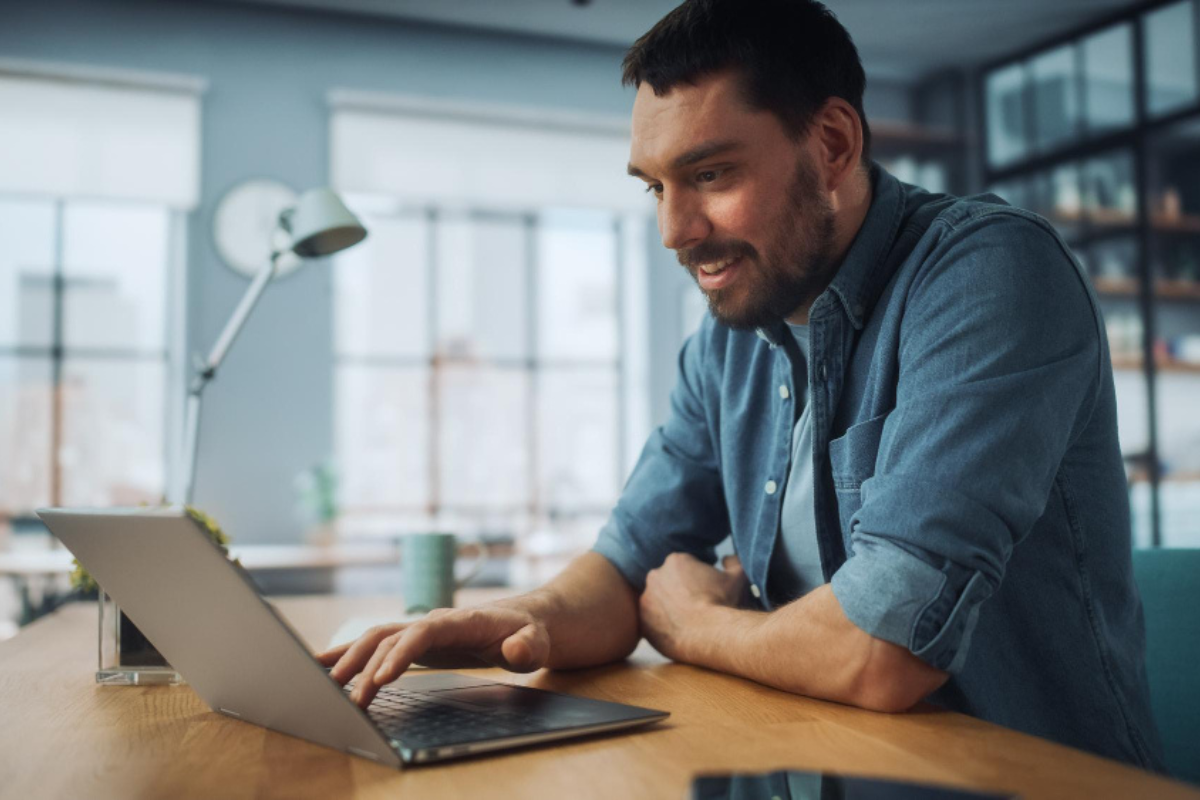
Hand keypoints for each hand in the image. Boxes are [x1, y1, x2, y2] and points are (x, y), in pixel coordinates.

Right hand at [314, 605, 549, 707]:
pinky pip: (377, 644)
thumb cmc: (531, 633)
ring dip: (350, 660)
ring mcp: (421, 630)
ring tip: (324, 684)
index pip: (423, 632)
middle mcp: (434, 621)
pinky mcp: (414, 641)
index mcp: (460, 620)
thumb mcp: (538, 643)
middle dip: (366, 664)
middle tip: (347, 697)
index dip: (401, 654)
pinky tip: (322, 664)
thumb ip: (528, 648)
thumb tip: (514, 651)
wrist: (528, 619)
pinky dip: (349, 652)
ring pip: (376, 638)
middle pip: (390, 636)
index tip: (383, 678)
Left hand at [639, 553, 746, 661]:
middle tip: (697, 607)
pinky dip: (662, 626)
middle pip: (668, 582)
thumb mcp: (738, 577)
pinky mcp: (642, 621)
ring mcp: (646, 599)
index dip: (698, 579)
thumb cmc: (725, 603)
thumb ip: (734, 562)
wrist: (712, 635)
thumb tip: (727, 559)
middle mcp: (655, 576)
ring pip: (659, 602)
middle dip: (680, 592)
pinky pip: (652, 622)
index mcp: (675, 560)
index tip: (706, 592)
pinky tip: (679, 632)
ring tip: (688, 621)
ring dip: (669, 608)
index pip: (685, 567)